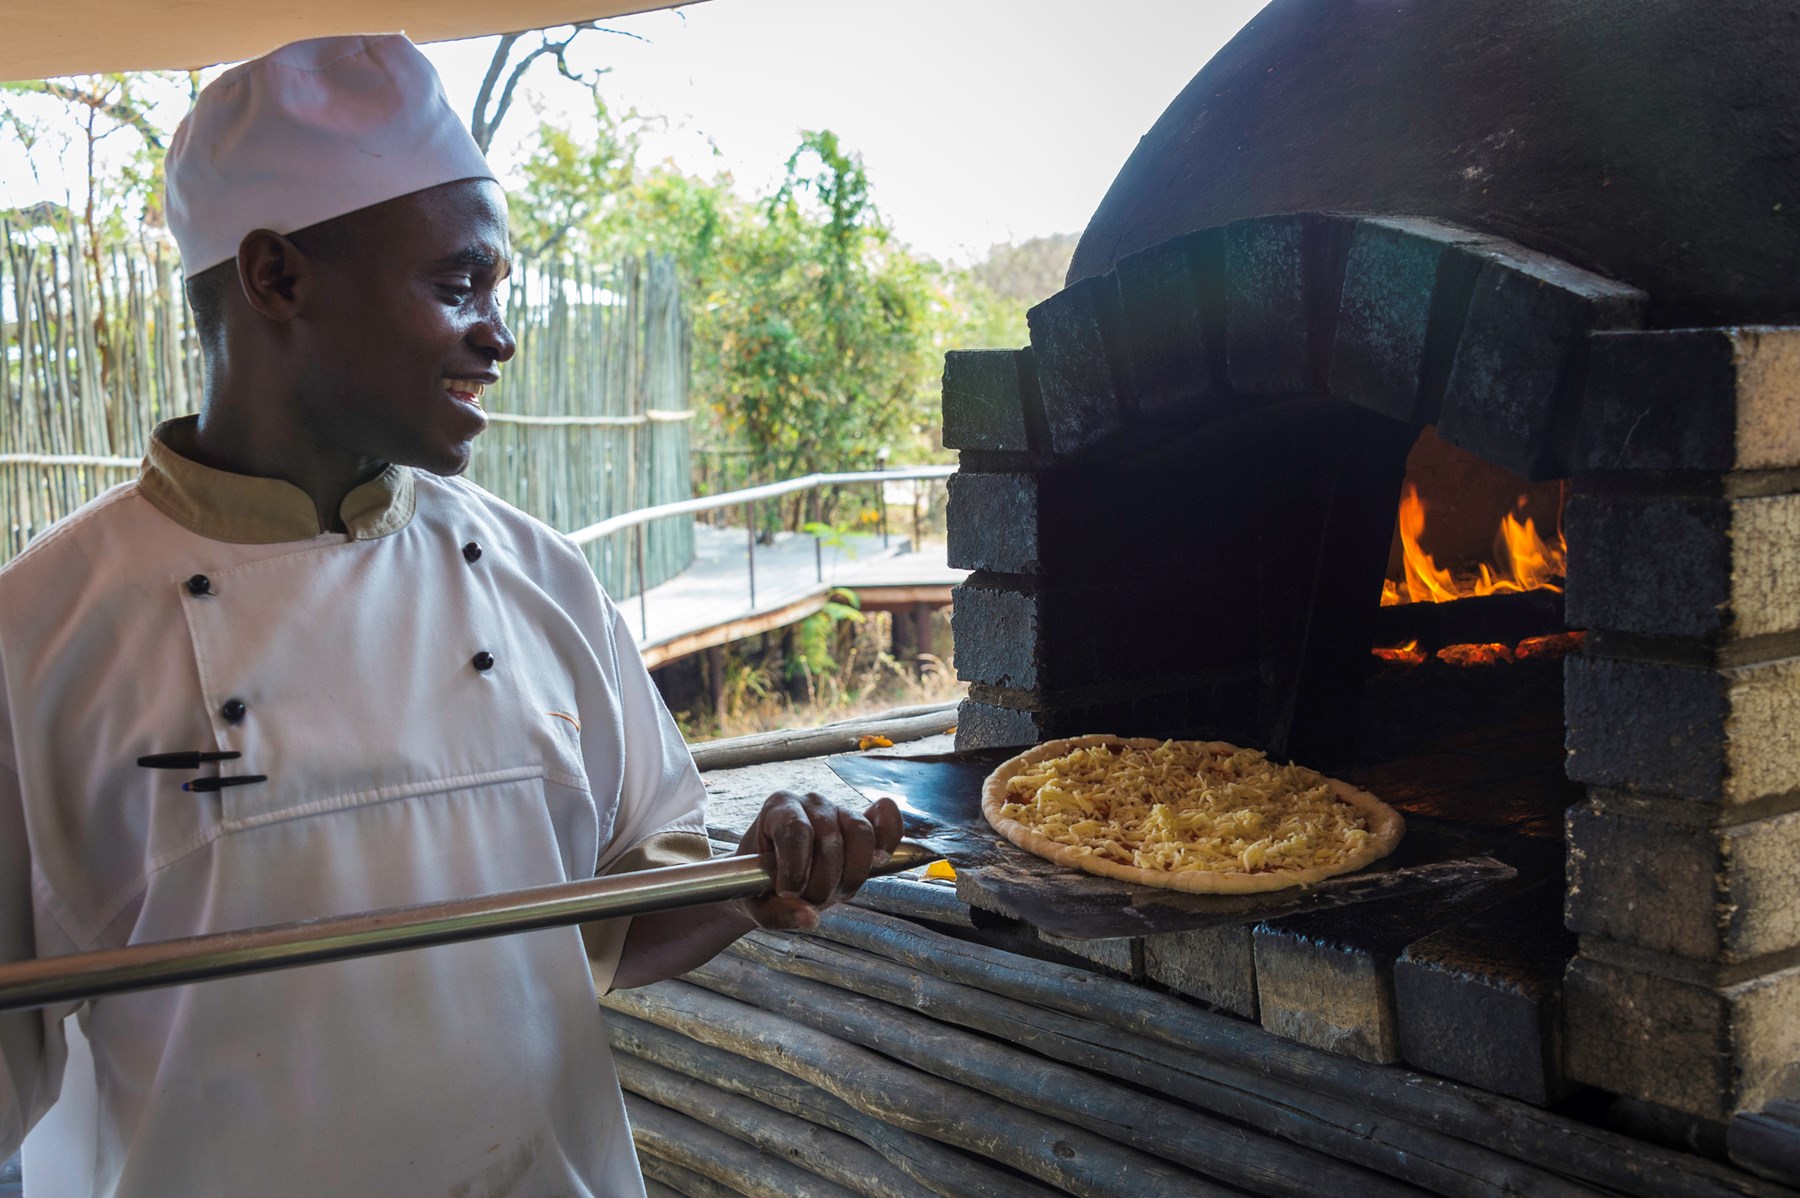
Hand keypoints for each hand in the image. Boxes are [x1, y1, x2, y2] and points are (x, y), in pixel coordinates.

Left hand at [733, 791, 903, 929]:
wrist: (772, 878)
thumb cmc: (758, 885)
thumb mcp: (755, 904)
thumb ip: (777, 913)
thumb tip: (810, 917)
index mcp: (777, 809)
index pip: (796, 830)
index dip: (797, 866)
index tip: (789, 892)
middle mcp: (811, 802)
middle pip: (830, 838)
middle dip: (823, 881)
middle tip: (811, 900)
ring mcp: (840, 810)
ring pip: (860, 833)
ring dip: (852, 874)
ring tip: (836, 892)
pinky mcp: (864, 824)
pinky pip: (886, 821)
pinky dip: (890, 837)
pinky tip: (881, 859)